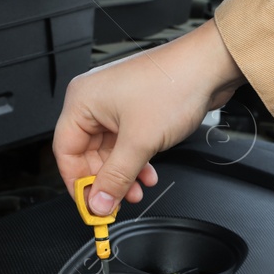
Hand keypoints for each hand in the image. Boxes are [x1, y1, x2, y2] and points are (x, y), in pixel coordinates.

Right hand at [52, 19, 245, 214]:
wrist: (208, 66)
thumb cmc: (172, 85)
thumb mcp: (140, 142)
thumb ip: (117, 177)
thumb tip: (99, 202)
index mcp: (82, 101)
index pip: (65, 151)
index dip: (77, 183)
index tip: (90, 207)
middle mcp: (94, 101)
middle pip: (87, 154)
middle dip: (105, 181)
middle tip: (116, 204)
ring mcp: (115, 105)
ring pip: (110, 152)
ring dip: (123, 175)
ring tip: (137, 192)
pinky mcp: (136, 110)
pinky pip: (127, 143)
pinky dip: (136, 162)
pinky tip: (148, 174)